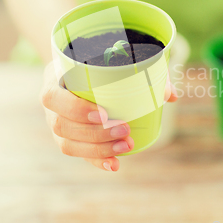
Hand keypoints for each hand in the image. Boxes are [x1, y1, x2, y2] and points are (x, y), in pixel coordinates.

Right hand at [41, 62, 177, 170]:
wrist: (77, 67)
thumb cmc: (95, 62)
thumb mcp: (110, 58)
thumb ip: (141, 71)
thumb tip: (170, 95)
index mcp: (54, 79)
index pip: (53, 98)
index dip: (75, 109)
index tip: (104, 113)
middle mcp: (52, 105)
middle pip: (62, 126)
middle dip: (95, 133)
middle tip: (125, 129)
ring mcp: (57, 123)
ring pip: (68, 144)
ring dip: (98, 148)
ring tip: (126, 145)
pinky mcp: (67, 138)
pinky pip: (77, 153)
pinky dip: (96, 160)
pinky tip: (115, 164)